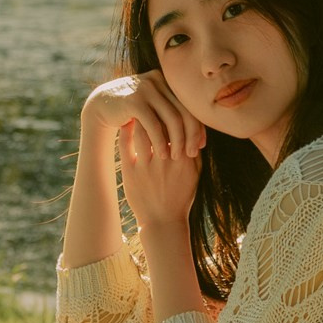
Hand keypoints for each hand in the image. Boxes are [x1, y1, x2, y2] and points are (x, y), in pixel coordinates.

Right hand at [82, 72, 205, 164]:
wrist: (102, 105)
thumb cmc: (135, 113)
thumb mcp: (156, 111)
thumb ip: (175, 118)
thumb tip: (202, 139)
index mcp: (168, 82)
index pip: (189, 107)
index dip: (198, 127)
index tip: (201, 145)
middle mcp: (160, 81)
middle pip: (184, 111)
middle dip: (190, 135)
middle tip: (192, 153)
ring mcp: (147, 89)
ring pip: (171, 118)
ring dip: (176, 140)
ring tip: (177, 156)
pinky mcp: (134, 101)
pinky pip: (153, 124)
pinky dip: (159, 141)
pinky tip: (162, 154)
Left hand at [118, 109, 204, 232]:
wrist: (163, 222)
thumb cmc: (181, 197)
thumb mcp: (196, 174)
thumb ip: (196, 151)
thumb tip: (196, 128)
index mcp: (184, 158)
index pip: (180, 126)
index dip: (173, 112)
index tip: (167, 103)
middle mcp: (167, 160)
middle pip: (161, 125)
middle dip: (156, 111)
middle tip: (150, 100)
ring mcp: (148, 167)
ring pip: (143, 133)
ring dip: (140, 118)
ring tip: (138, 108)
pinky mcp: (131, 173)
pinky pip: (126, 146)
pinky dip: (125, 132)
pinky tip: (126, 124)